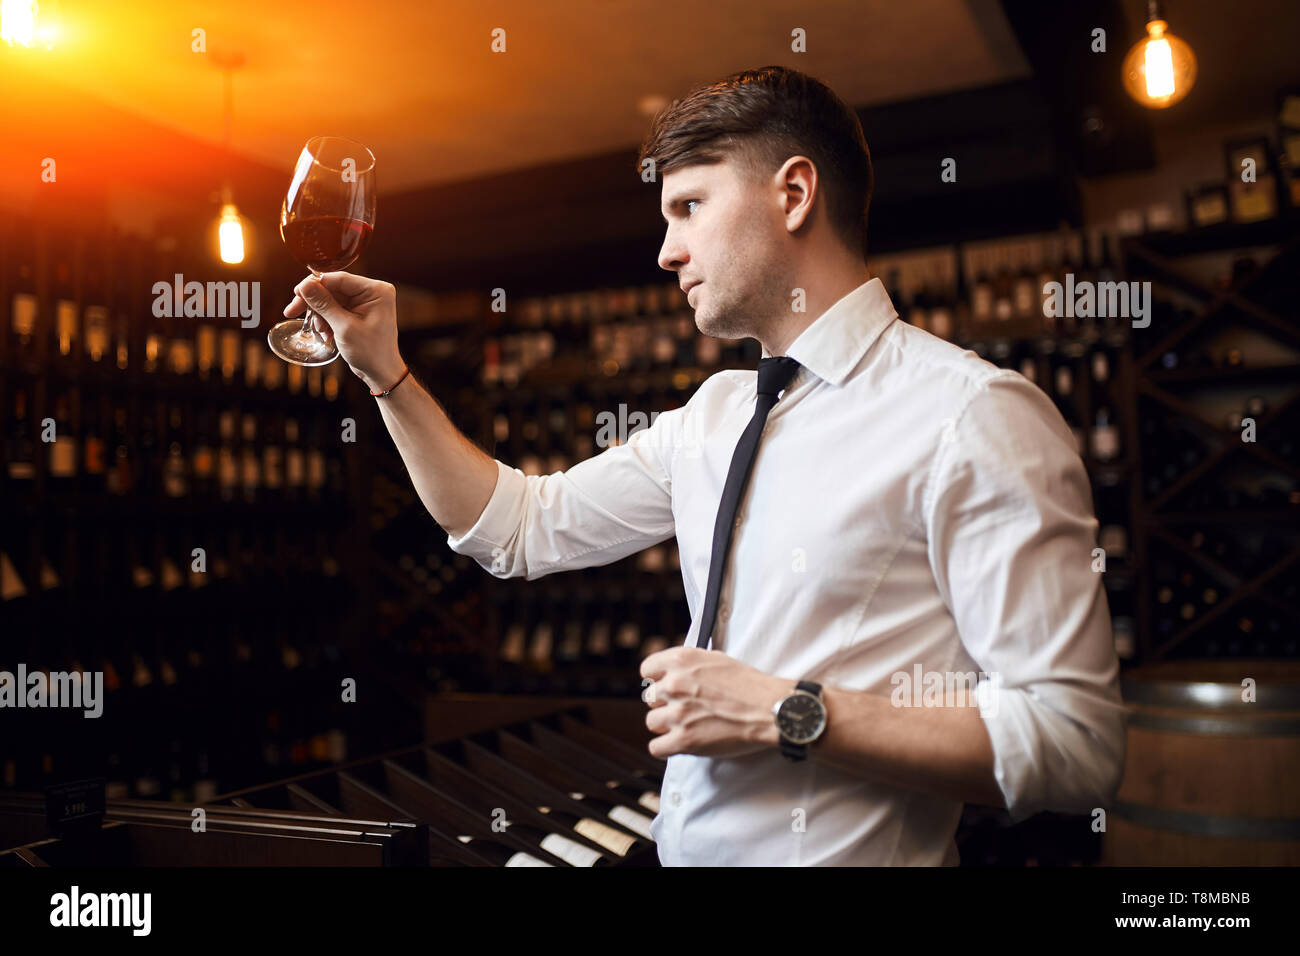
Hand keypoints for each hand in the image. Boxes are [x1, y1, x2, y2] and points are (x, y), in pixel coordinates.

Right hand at [283, 272, 404, 391]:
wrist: (380, 373)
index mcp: (376, 291)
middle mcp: (371, 293)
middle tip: (293, 310)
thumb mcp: (344, 327)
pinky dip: (326, 320)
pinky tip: (326, 334)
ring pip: (330, 299)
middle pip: (332, 288)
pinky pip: (334, 309)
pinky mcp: (357, 312)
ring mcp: (364, 302)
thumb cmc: (371, 352)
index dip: (315, 284)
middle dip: (314, 302)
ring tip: (320, 330)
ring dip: (319, 314)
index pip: (339, 278)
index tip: (297, 292)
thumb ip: (324, 304)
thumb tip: (305, 285)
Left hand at [640, 646, 787, 758]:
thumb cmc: (749, 685)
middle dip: (665, 703)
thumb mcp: (716, 659)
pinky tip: (679, 743)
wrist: (770, 710)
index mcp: (682, 660)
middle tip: (685, 709)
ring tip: (686, 726)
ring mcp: (678, 713)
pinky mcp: (684, 740)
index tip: (666, 687)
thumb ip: (690, 664)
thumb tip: (673, 671)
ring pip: (651, 722)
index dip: (657, 679)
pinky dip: (666, 748)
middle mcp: (674, 684)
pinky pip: (656, 747)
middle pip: (649, 698)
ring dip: (666, 726)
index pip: (646, 669)